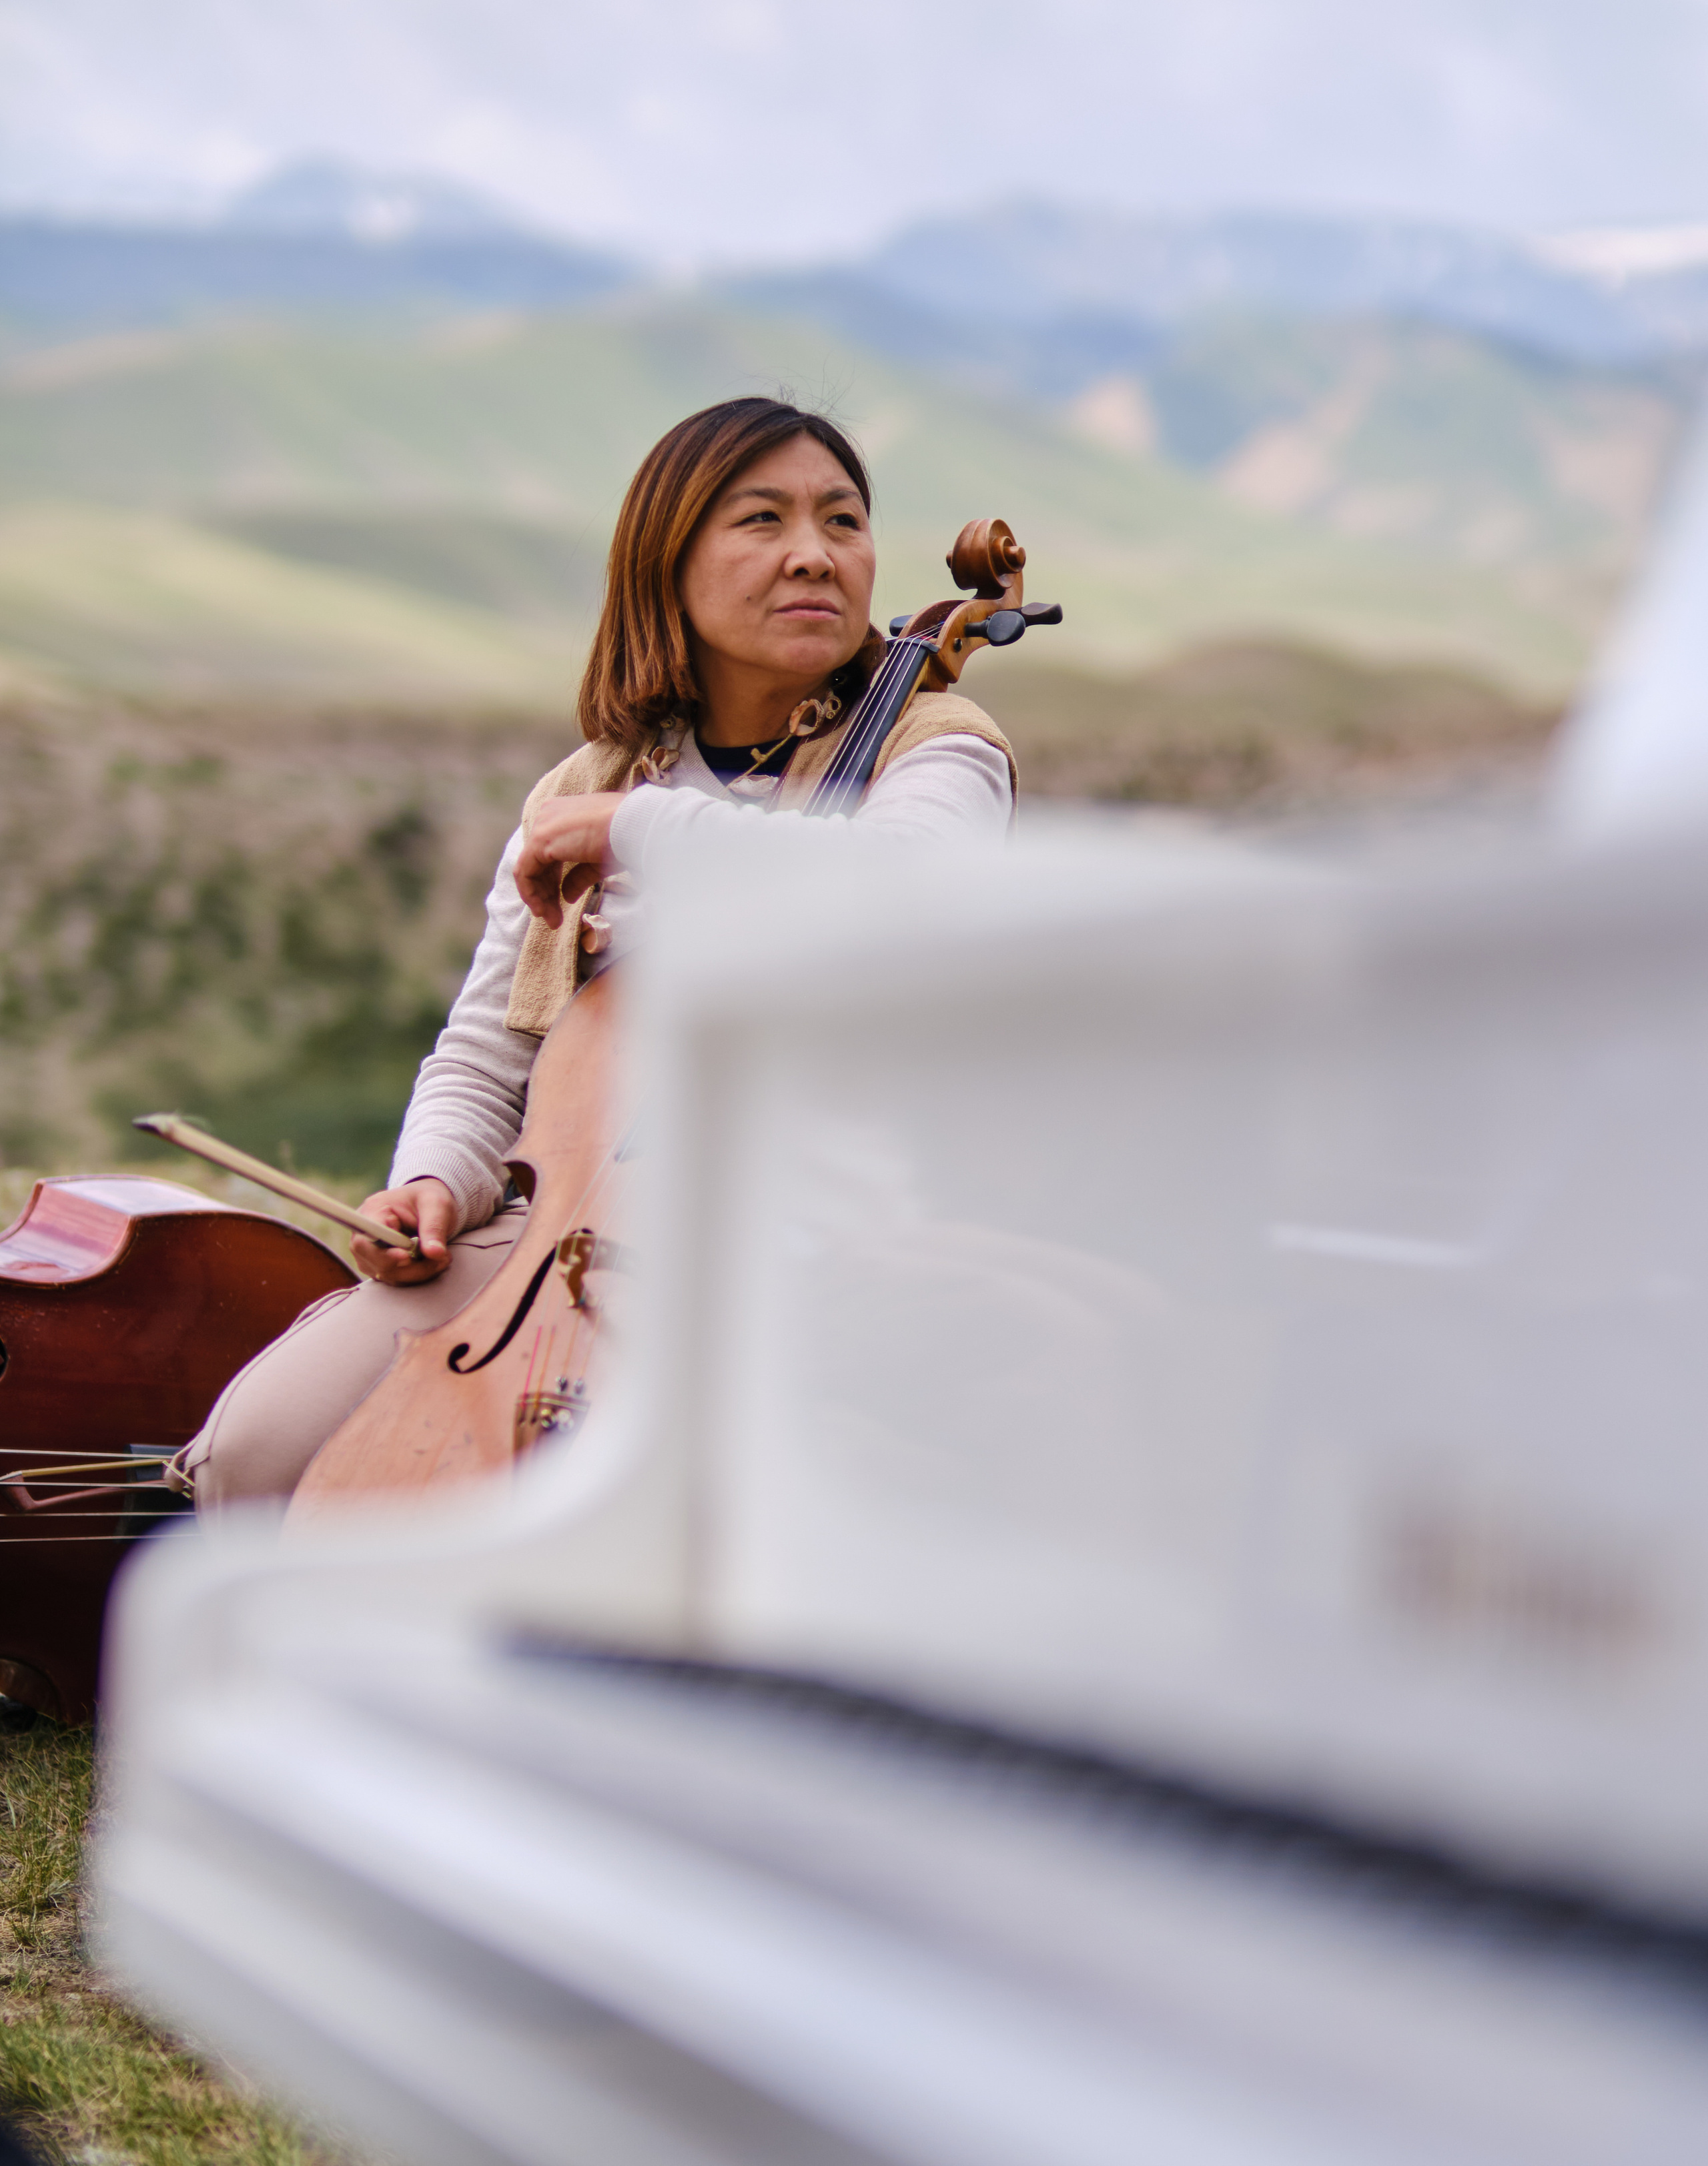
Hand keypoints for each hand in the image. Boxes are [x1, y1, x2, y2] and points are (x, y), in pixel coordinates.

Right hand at [352, 1177, 455, 1283]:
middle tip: (441, 1258)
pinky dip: (417, 1275)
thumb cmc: (429, 1199)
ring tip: (442, 1258)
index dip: (384, 1254)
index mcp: (373, 1211)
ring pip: (388, 1275)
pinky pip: (396, 1278)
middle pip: (377, 1263)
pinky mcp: (380, 1265)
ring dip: (418, 1273)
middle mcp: (364, 1234)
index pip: (366, 1240)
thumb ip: (434, 1228)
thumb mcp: (437, 1206)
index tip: (407, 1258)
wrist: (427, 1204)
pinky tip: (433, 1263)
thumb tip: (435, 1254)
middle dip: (412, 1267)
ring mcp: (369, 1252)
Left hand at [515, 794, 626, 926]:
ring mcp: (542, 825)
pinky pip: (524, 872)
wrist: (636, 826)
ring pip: (528, 868)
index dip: (551, 880)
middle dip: (545, 892)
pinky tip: (543, 912)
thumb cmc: (627, 838)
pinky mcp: (540, 840)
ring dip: (538, 898)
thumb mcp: (598, 861)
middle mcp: (549, 814)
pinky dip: (531, 895)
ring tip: (553, 921)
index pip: (548, 851)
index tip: (560, 902)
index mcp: (563, 813)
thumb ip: (579, 876)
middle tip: (554, 918)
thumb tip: (567, 895)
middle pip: (536, 861)